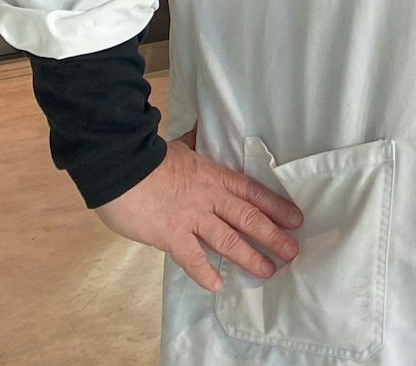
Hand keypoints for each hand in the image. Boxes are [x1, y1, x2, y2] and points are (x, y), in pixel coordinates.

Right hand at [95, 136, 302, 291]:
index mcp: (215, 177)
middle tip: (292, 252)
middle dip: (273, 236)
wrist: (119, 166)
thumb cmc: (148, 157)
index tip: (296, 220)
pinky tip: (216, 284)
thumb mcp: (180, 146)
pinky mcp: (170, 235)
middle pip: (249, 218)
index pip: (254, 192)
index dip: (277, 206)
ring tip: (268, 271)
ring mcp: (191, 218)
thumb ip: (194, 144)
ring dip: (249, 257)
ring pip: (228, 240)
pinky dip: (204, 272)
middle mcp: (210, 198)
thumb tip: (199, 130)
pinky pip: (191, 258)